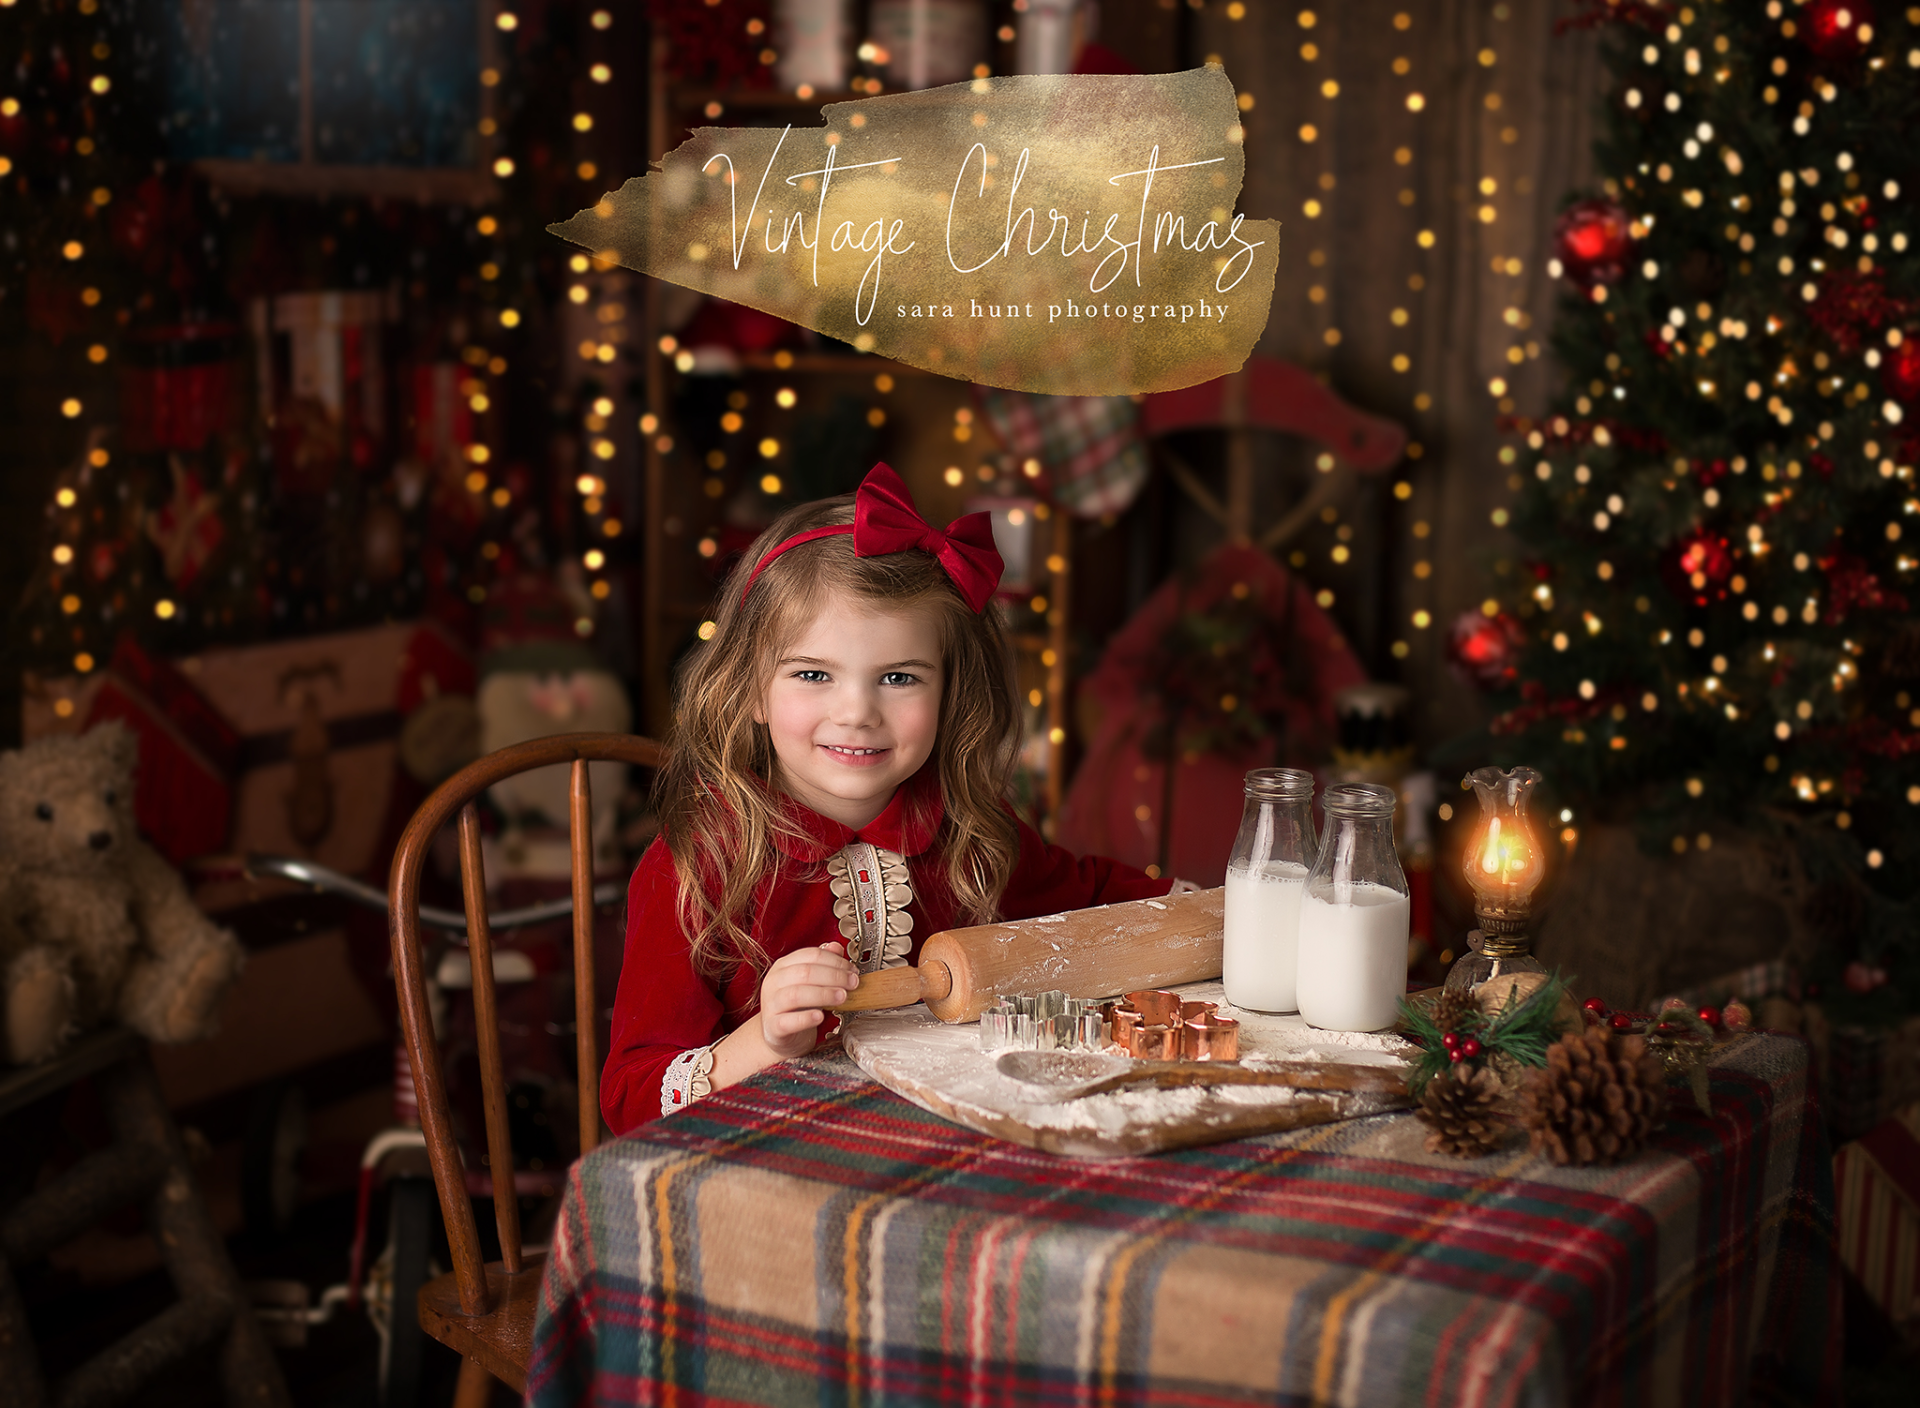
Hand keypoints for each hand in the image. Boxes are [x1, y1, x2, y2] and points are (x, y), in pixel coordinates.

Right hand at [756, 942, 859, 1059]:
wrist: (780, 1035)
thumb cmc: (797, 1007)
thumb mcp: (810, 982)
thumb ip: (822, 963)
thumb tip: (836, 947)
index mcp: (783, 966)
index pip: (811, 955)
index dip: (835, 961)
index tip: (852, 970)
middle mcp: (774, 982)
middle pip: (805, 972)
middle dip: (834, 976)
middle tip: (852, 984)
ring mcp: (771, 1004)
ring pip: (795, 995)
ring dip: (823, 994)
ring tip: (842, 998)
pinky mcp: (773, 1027)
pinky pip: (787, 1021)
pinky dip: (806, 1018)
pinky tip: (820, 1017)